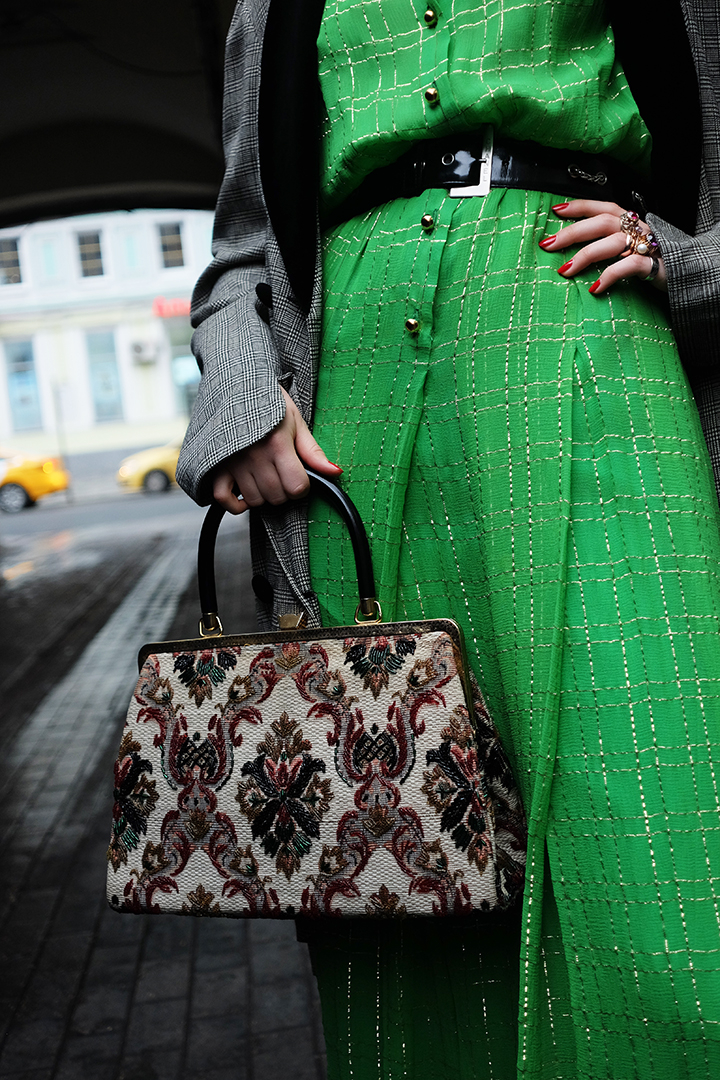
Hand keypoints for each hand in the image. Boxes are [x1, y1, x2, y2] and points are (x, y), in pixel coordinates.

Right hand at [211, 387, 341, 513]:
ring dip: (264, 495)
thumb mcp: (296, 422)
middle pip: (277, 496)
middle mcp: (254, 456)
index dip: (303, 486)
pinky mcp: (217, 465)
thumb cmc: (269, 403)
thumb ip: (313, 451)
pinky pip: (222, 497)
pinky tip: (245, 496)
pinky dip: (235, 504)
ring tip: (266, 478)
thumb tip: (334, 472)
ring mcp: (233, 462)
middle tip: (283, 475)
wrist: (236, 386)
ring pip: (255, 499)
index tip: (300, 476)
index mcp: (277, 444)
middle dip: (285, 491)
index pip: (297, 486)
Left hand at [539, 199, 667, 294]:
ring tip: (564, 270)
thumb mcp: (627, 247)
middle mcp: (636, 228)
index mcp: (628, 221)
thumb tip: (571, 253)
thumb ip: (606, 243)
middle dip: (572, 233)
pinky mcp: (653, 264)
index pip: (601, 207)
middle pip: (601, 222)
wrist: (686, 273)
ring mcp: (645, 245)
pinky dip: (609, 276)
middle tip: (547, 244)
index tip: (556, 210)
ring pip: (612, 242)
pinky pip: (628, 266)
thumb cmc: (650, 260)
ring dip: (585, 255)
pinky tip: (594, 288)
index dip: (580, 206)